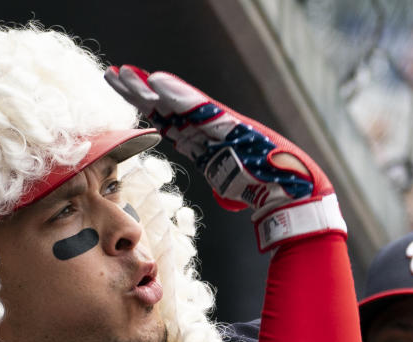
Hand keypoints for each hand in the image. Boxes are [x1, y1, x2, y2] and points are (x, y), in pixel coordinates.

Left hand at [105, 65, 345, 251]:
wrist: (297, 192)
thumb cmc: (272, 190)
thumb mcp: (237, 188)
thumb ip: (227, 185)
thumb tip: (226, 196)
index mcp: (210, 144)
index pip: (172, 122)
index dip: (148, 108)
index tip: (124, 94)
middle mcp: (213, 130)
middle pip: (170, 108)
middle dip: (142, 91)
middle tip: (115, 74)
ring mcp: (221, 125)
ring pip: (179, 102)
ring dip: (152, 88)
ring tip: (128, 74)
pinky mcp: (231, 126)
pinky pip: (199, 108)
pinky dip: (178, 94)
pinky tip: (157, 81)